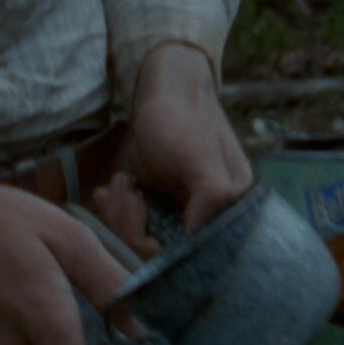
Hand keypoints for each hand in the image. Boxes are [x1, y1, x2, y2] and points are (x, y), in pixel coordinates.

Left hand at [95, 41, 251, 253]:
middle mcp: (209, 219)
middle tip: (123, 185)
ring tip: (119, 182)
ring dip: (120, 212)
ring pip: (142, 242)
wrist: (165, 89)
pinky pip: (134, 228)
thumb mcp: (199, 156)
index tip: (138, 200)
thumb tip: (199, 238)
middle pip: (160, 252)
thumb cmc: (180, 118)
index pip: (188, 255)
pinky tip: (114, 187)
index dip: (154, 239)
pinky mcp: (161, 210)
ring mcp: (182, 215)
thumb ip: (212, 195)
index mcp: (229, 210)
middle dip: (130, 222)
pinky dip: (117, 210)